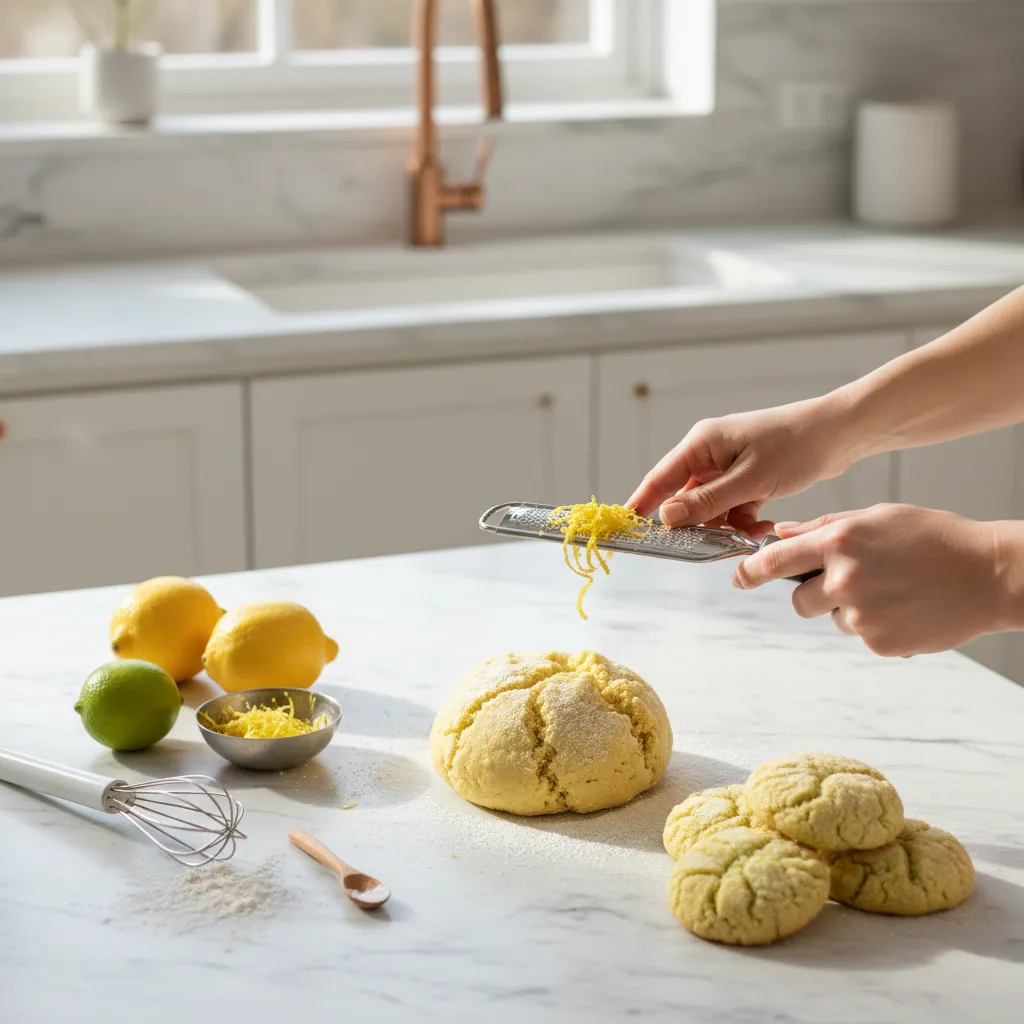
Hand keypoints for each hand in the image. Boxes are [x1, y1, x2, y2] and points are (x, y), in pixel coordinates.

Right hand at [626, 395, 857, 533]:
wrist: (840, 434)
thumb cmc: (796, 446)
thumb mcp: (751, 480)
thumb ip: (707, 501)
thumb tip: (667, 517)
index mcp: (701, 444)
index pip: (659, 479)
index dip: (641, 505)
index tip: (626, 529)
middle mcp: (709, 453)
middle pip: (685, 499)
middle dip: (701, 524)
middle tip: (717, 543)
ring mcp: (727, 465)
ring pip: (710, 508)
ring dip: (727, 525)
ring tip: (753, 531)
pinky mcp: (746, 476)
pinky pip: (731, 506)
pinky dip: (743, 520)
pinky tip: (763, 526)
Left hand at [732, 503, 1009, 655]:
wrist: (989, 574)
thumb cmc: (934, 538)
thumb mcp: (876, 517)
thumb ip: (824, 528)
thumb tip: (781, 533)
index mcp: (839, 541)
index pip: (773, 560)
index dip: (749, 571)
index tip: (738, 578)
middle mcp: (843, 578)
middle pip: (798, 600)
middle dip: (814, 593)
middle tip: (852, 582)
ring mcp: (860, 614)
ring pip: (832, 618)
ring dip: (849, 609)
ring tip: (892, 590)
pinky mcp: (878, 642)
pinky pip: (860, 635)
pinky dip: (876, 626)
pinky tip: (905, 608)